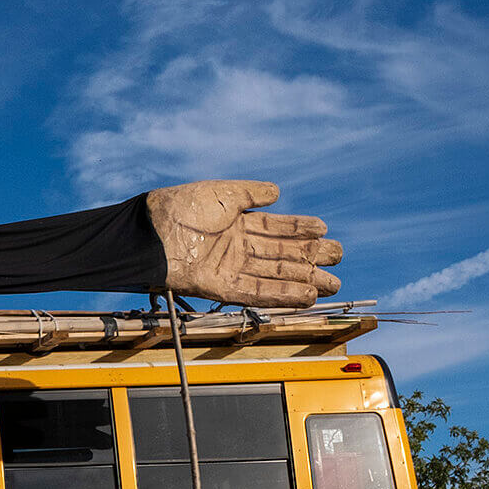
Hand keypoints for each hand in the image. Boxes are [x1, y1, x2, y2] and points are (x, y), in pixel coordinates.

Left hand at [148, 180, 341, 308]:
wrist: (150, 230)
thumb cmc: (179, 206)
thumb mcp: (222, 193)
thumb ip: (251, 194)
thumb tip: (278, 193)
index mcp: (236, 224)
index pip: (276, 228)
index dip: (301, 230)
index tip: (324, 231)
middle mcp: (235, 247)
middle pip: (280, 255)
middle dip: (310, 258)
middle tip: (338, 258)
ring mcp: (228, 268)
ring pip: (273, 277)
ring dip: (303, 281)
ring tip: (331, 283)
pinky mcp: (218, 287)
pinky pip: (254, 294)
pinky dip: (280, 296)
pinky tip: (304, 296)